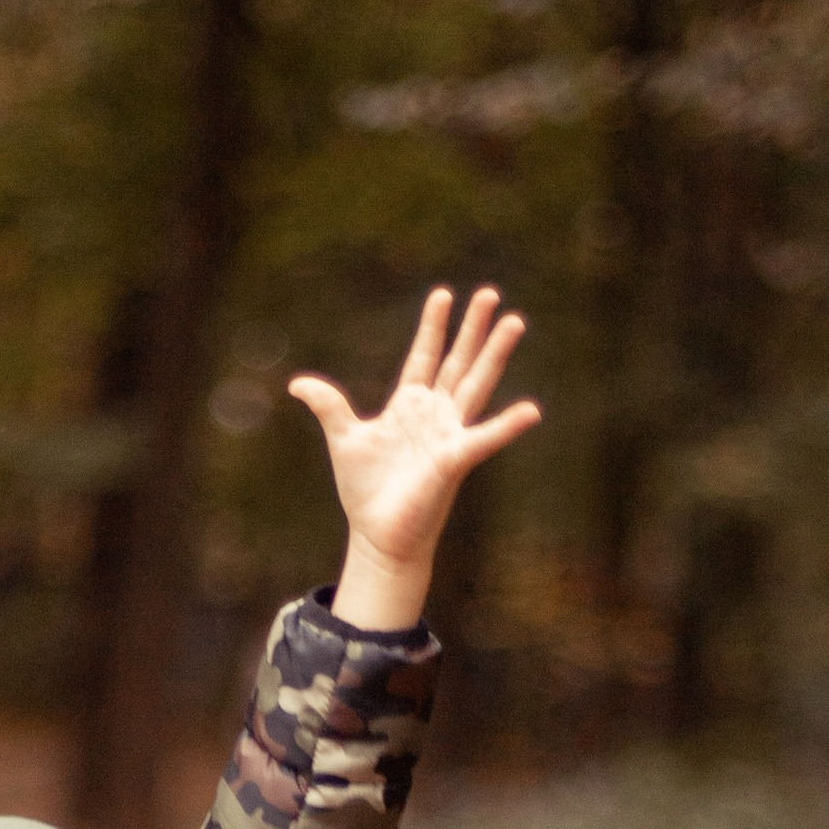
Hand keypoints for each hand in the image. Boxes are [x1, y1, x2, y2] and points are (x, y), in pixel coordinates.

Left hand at [289, 283, 539, 630]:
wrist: (378, 535)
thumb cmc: (367, 491)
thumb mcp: (344, 438)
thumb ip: (329, 406)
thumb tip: (296, 384)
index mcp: (409, 406)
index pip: (424, 356)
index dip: (433, 326)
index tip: (444, 295)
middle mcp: (434, 415)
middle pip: (458, 361)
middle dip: (473, 328)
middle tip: (491, 293)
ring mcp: (448, 435)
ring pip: (476, 385)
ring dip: (495, 355)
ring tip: (515, 322)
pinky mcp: (454, 461)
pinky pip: (484, 440)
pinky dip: (507, 426)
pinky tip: (531, 411)